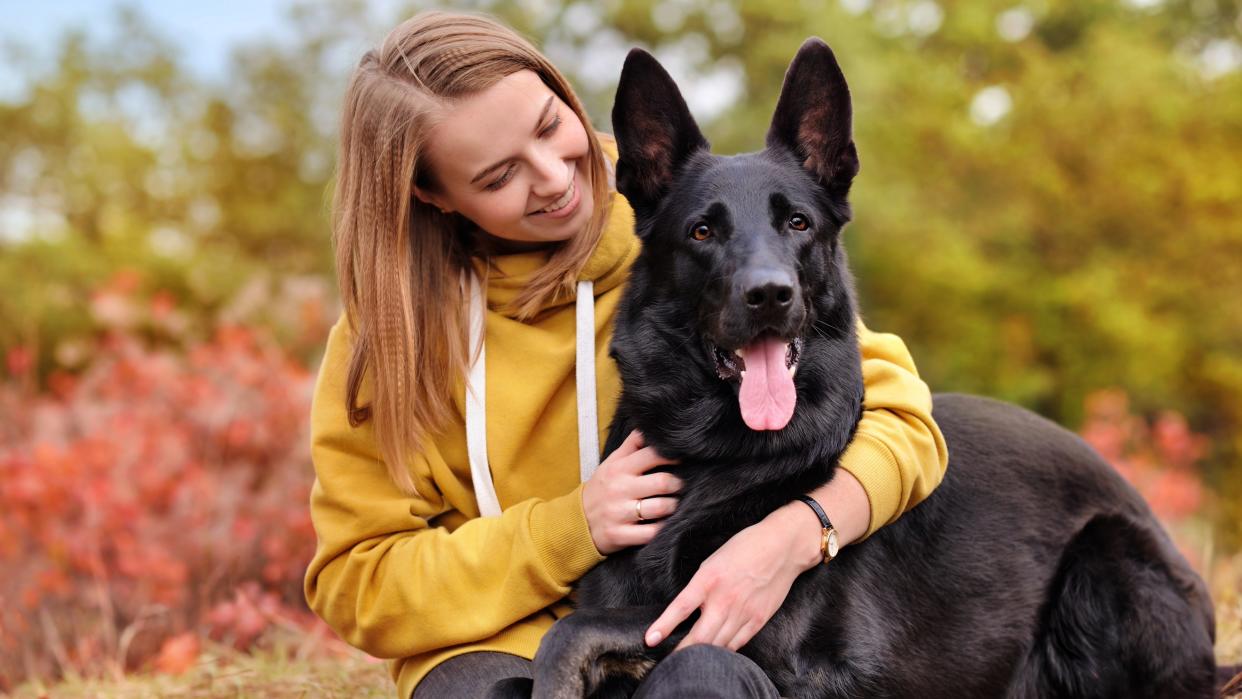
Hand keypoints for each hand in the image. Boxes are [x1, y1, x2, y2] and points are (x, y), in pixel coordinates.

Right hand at [582, 430, 682, 554]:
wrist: (577, 522)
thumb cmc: (601, 489)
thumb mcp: (611, 463)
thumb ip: (631, 445)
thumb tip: (648, 426)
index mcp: (619, 469)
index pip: (652, 455)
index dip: (673, 456)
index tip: (682, 459)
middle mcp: (620, 489)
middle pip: (662, 482)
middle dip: (678, 484)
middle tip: (681, 486)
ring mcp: (620, 513)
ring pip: (660, 508)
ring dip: (673, 506)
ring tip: (674, 504)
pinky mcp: (620, 535)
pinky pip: (651, 533)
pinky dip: (663, 528)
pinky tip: (665, 523)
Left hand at [643, 504, 821, 651]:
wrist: (782, 547)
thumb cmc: (745, 548)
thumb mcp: (713, 561)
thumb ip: (700, 586)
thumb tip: (687, 609)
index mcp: (709, 579)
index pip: (681, 607)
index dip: (664, 626)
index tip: (650, 640)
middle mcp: (725, 599)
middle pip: (699, 636)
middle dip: (682, 652)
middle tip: (669, 662)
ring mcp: (743, 612)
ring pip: (718, 645)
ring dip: (702, 655)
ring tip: (689, 663)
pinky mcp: (758, 619)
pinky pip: (737, 643)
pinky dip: (724, 651)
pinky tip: (715, 655)